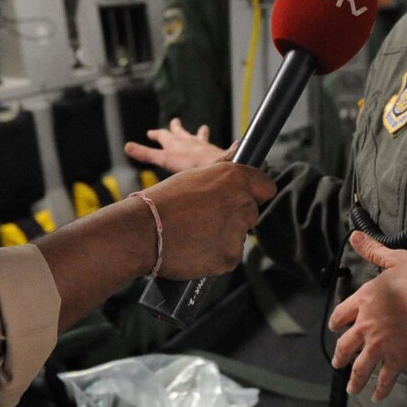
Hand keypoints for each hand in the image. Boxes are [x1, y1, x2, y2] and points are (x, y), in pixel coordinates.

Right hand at [124, 118, 232, 173]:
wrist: (215, 165)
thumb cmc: (189, 164)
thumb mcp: (163, 159)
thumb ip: (145, 154)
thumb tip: (127, 146)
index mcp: (175, 143)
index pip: (163, 135)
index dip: (156, 134)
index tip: (151, 133)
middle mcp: (189, 142)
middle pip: (181, 132)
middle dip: (176, 128)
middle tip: (175, 121)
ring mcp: (203, 146)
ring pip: (199, 137)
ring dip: (199, 133)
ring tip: (203, 128)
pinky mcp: (215, 153)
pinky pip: (216, 147)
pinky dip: (219, 146)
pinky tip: (227, 145)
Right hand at [142, 161, 275, 278]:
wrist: (141, 232)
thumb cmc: (162, 202)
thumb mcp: (192, 177)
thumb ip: (221, 170)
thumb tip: (237, 149)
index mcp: (234, 177)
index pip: (265, 187)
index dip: (252, 193)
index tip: (237, 200)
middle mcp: (242, 202)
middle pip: (249, 213)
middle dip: (232, 217)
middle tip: (204, 221)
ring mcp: (238, 231)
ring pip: (238, 235)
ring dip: (222, 237)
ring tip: (194, 236)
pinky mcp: (231, 257)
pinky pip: (229, 256)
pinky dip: (216, 256)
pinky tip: (196, 250)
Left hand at [328, 231, 406, 399]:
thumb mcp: (396, 259)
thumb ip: (373, 250)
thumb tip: (353, 235)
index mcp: (364, 300)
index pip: (342, 314)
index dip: (338, 322)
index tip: (336, 328)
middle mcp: (366, 325)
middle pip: (346, 344)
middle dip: (340, 355)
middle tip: (337, 362)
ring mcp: (380, 345)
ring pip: (362, 365)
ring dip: (355, 378)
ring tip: (352, 388)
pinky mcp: (397, 359)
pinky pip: (385, 378)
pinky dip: (380, 389)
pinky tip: (377, 397)